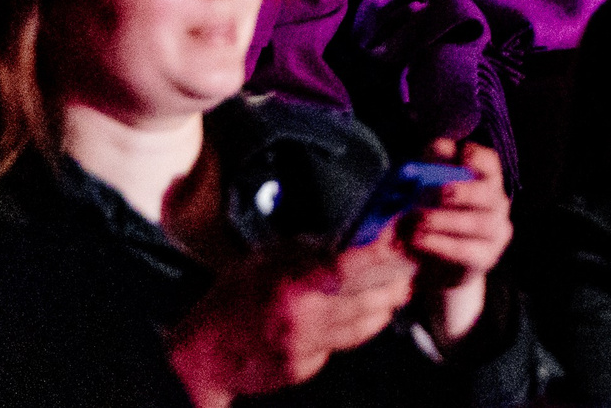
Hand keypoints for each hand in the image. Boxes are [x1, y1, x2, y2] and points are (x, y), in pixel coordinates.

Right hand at [166, 235, 414, 407]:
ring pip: (363, 328)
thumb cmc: (232, 300)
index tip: (402, 245)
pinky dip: (351, 331)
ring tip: (393, 293)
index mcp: (293, 286)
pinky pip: (339, 346)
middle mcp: (303, 320)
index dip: (385, 256)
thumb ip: (308, 252)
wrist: (201, 355)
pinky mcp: (303, 370)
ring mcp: (304, 349)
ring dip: (382, 309)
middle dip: (395, 286)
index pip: (353, 268)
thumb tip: (350, 240)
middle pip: (370, 302)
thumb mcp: (264, 260)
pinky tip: (354, 317)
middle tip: (409, 272)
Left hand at [401, 139, 512, 344]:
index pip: (490, 164)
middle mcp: (497, 205)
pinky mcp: (485, 258)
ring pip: (479, 222)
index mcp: (486, 182)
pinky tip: (419, 240)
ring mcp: (495, 233)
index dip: (477, 157)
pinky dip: (440, 244)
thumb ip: (435, 167)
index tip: (460, 153)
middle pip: (488, 193)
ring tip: (417, 221)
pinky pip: (466, 251)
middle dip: (463, 191)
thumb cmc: (436, 220)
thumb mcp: (430, 192)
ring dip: (445, 220)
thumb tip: (439, 145)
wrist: (437, 268)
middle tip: (438, 191)